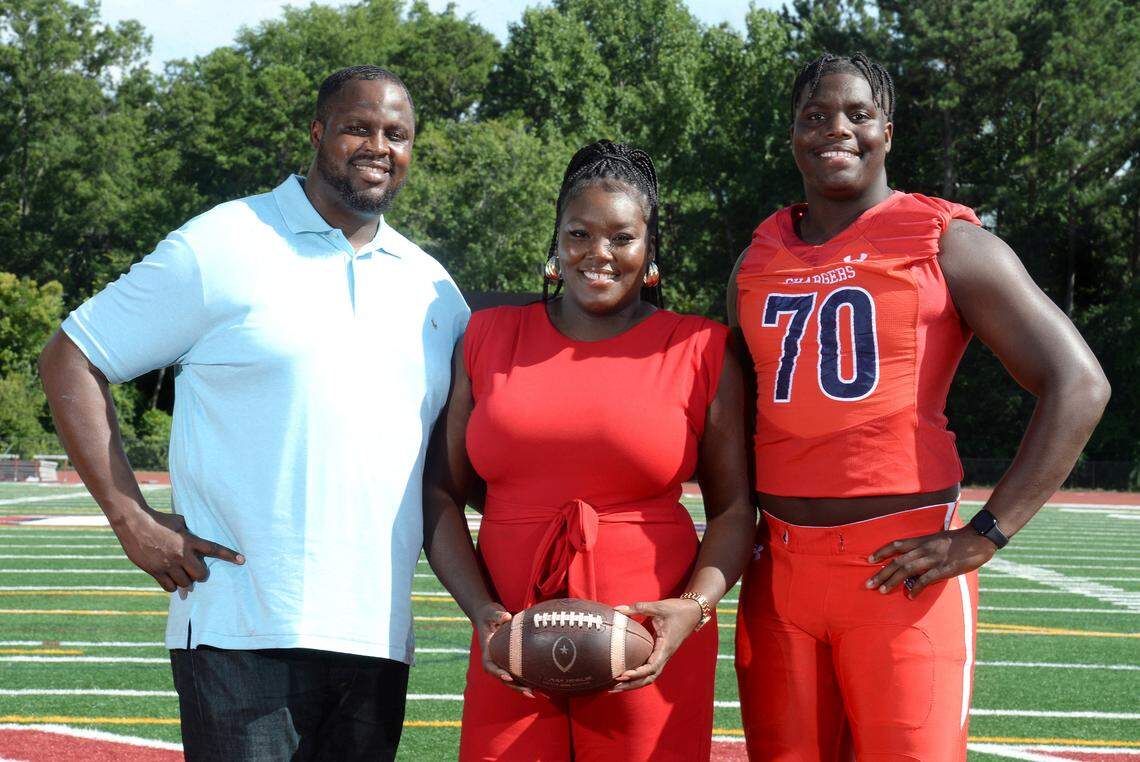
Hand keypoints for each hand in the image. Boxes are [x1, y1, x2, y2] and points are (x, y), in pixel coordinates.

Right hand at [115, 508, 243, 591]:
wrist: (134, 523)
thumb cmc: (158, 519)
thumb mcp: (178, 521)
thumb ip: (188, 531)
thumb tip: (193, 534)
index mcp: (189, 541)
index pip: (214, 549)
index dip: (228, 555)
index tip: (242, 560)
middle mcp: (181, 554)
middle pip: (200, 575)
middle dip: (200, 575)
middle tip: (196, 572)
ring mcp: (168, 564)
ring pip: (185, 583)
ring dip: (185, 580)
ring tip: (180, 573)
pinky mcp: (155, 571)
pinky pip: (170, 587)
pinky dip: (172, 585)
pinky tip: (170, 578)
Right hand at [473, 602, 533, 697]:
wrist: (488, 616)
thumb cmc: (489, 614)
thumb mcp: (491, 612)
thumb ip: (497, 615)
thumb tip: (506, 617)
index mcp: (488, 650)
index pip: (490, 665)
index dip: (498, 672)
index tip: (507, 676)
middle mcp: (494, 658)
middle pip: (501, 677)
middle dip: (514, 686)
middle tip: (528, 691)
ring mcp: (501, 661)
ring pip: (510, 678)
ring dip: (520, 687)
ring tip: (534, 694)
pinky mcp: (510, 660)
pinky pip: (517, 672)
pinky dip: (525, 679)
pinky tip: (538, 684)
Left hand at [610, 598, 703, 691]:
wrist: (694, 611)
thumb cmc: (679, 610)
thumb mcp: (660, 607)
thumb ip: (638, 608)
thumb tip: (617, 609)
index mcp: (666, 647)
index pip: (652, 667)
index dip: (638, 673)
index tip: (624, 674)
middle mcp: (664, 655)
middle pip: (649, 678)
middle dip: (632, 684)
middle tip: (614, 687)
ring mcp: (662, 655)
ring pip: (649, 676)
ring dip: (634, 682)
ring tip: (616, 685)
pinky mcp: (660, 653)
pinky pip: (649, 668)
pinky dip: (638, 674)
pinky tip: (625, 674)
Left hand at [866, 527, 995, 598]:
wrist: (979, 538)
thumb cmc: (959, 540)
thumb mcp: (937, 539)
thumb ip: (924, 548)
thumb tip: (913, 561)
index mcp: (922, 540)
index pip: (896, 545)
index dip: (881, 552)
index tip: (869, 560)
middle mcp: (924, 548)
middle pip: (897, 561)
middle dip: (881, 572)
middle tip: (869, 584)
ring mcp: (934, 558)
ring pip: (907, 569)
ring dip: (892, 580)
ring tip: (882, 591)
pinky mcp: (944, 568)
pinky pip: (926, 579)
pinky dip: (916, 587)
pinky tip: (910, 596)